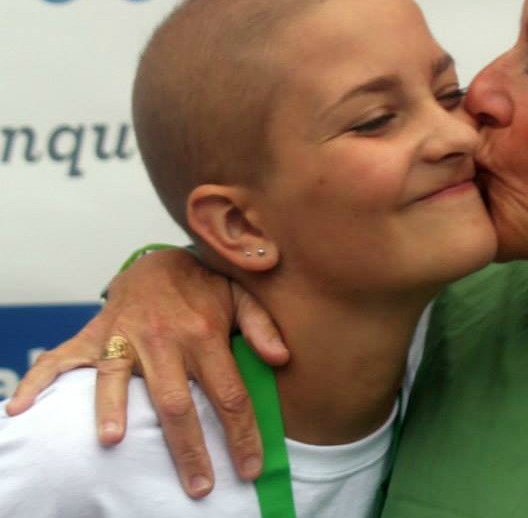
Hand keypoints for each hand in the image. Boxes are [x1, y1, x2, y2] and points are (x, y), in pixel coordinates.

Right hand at [5, 248, 289, 497]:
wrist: (158, 260)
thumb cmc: (205, 287)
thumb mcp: (242, 297)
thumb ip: (263, 327)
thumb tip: (282, 358)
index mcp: (204, 334)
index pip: (228, 394)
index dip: (241, 435)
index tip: (249, 468)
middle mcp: (162, 338)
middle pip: (175, 403)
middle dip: (188, 450)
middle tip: (199, 487)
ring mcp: (124, 338)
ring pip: (116, 381)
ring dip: (112, 412)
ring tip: (116, 444)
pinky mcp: (95, 336)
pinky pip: (62, 360)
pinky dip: (38, 382)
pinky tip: (22, 407)